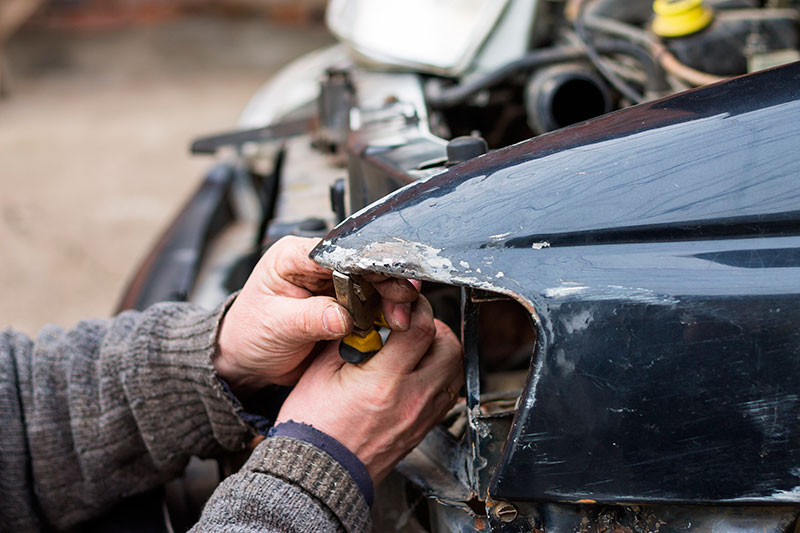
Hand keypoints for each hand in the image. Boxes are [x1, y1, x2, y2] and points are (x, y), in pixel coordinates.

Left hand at [214, 236, 419, 393]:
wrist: (247, 360)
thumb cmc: (249, 335)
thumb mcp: (275, 326)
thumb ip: (309, 319)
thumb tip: (342, 316)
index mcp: (295, 256)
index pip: (339, 252)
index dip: (367, 264)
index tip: (388, 281)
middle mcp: (318, 266)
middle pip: (364, 264)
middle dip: (388, 282)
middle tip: (402, 304)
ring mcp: (333, 286)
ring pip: (374, 284)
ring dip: (392, 300)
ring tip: (401, 318)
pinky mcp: (345, 307)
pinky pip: (372, 306)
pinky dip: (386, 316)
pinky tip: (395, 325)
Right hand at [275, 295, 463, 483]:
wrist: (320, 474)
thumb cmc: (314, 428)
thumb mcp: (320, 372)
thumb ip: (347, 338)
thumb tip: (366, 316)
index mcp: (384, 381)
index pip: (421, 329)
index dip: (416, 308)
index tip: (403, 305)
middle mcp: (411, 399)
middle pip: (450, 348)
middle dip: (435, 327)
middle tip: (412, 324)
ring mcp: (422, 417)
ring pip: (455, 370)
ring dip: (441, 351)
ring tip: (416, 346)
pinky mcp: (424, 428)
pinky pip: (448, 393)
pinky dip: (440, 375)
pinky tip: (417, 371)